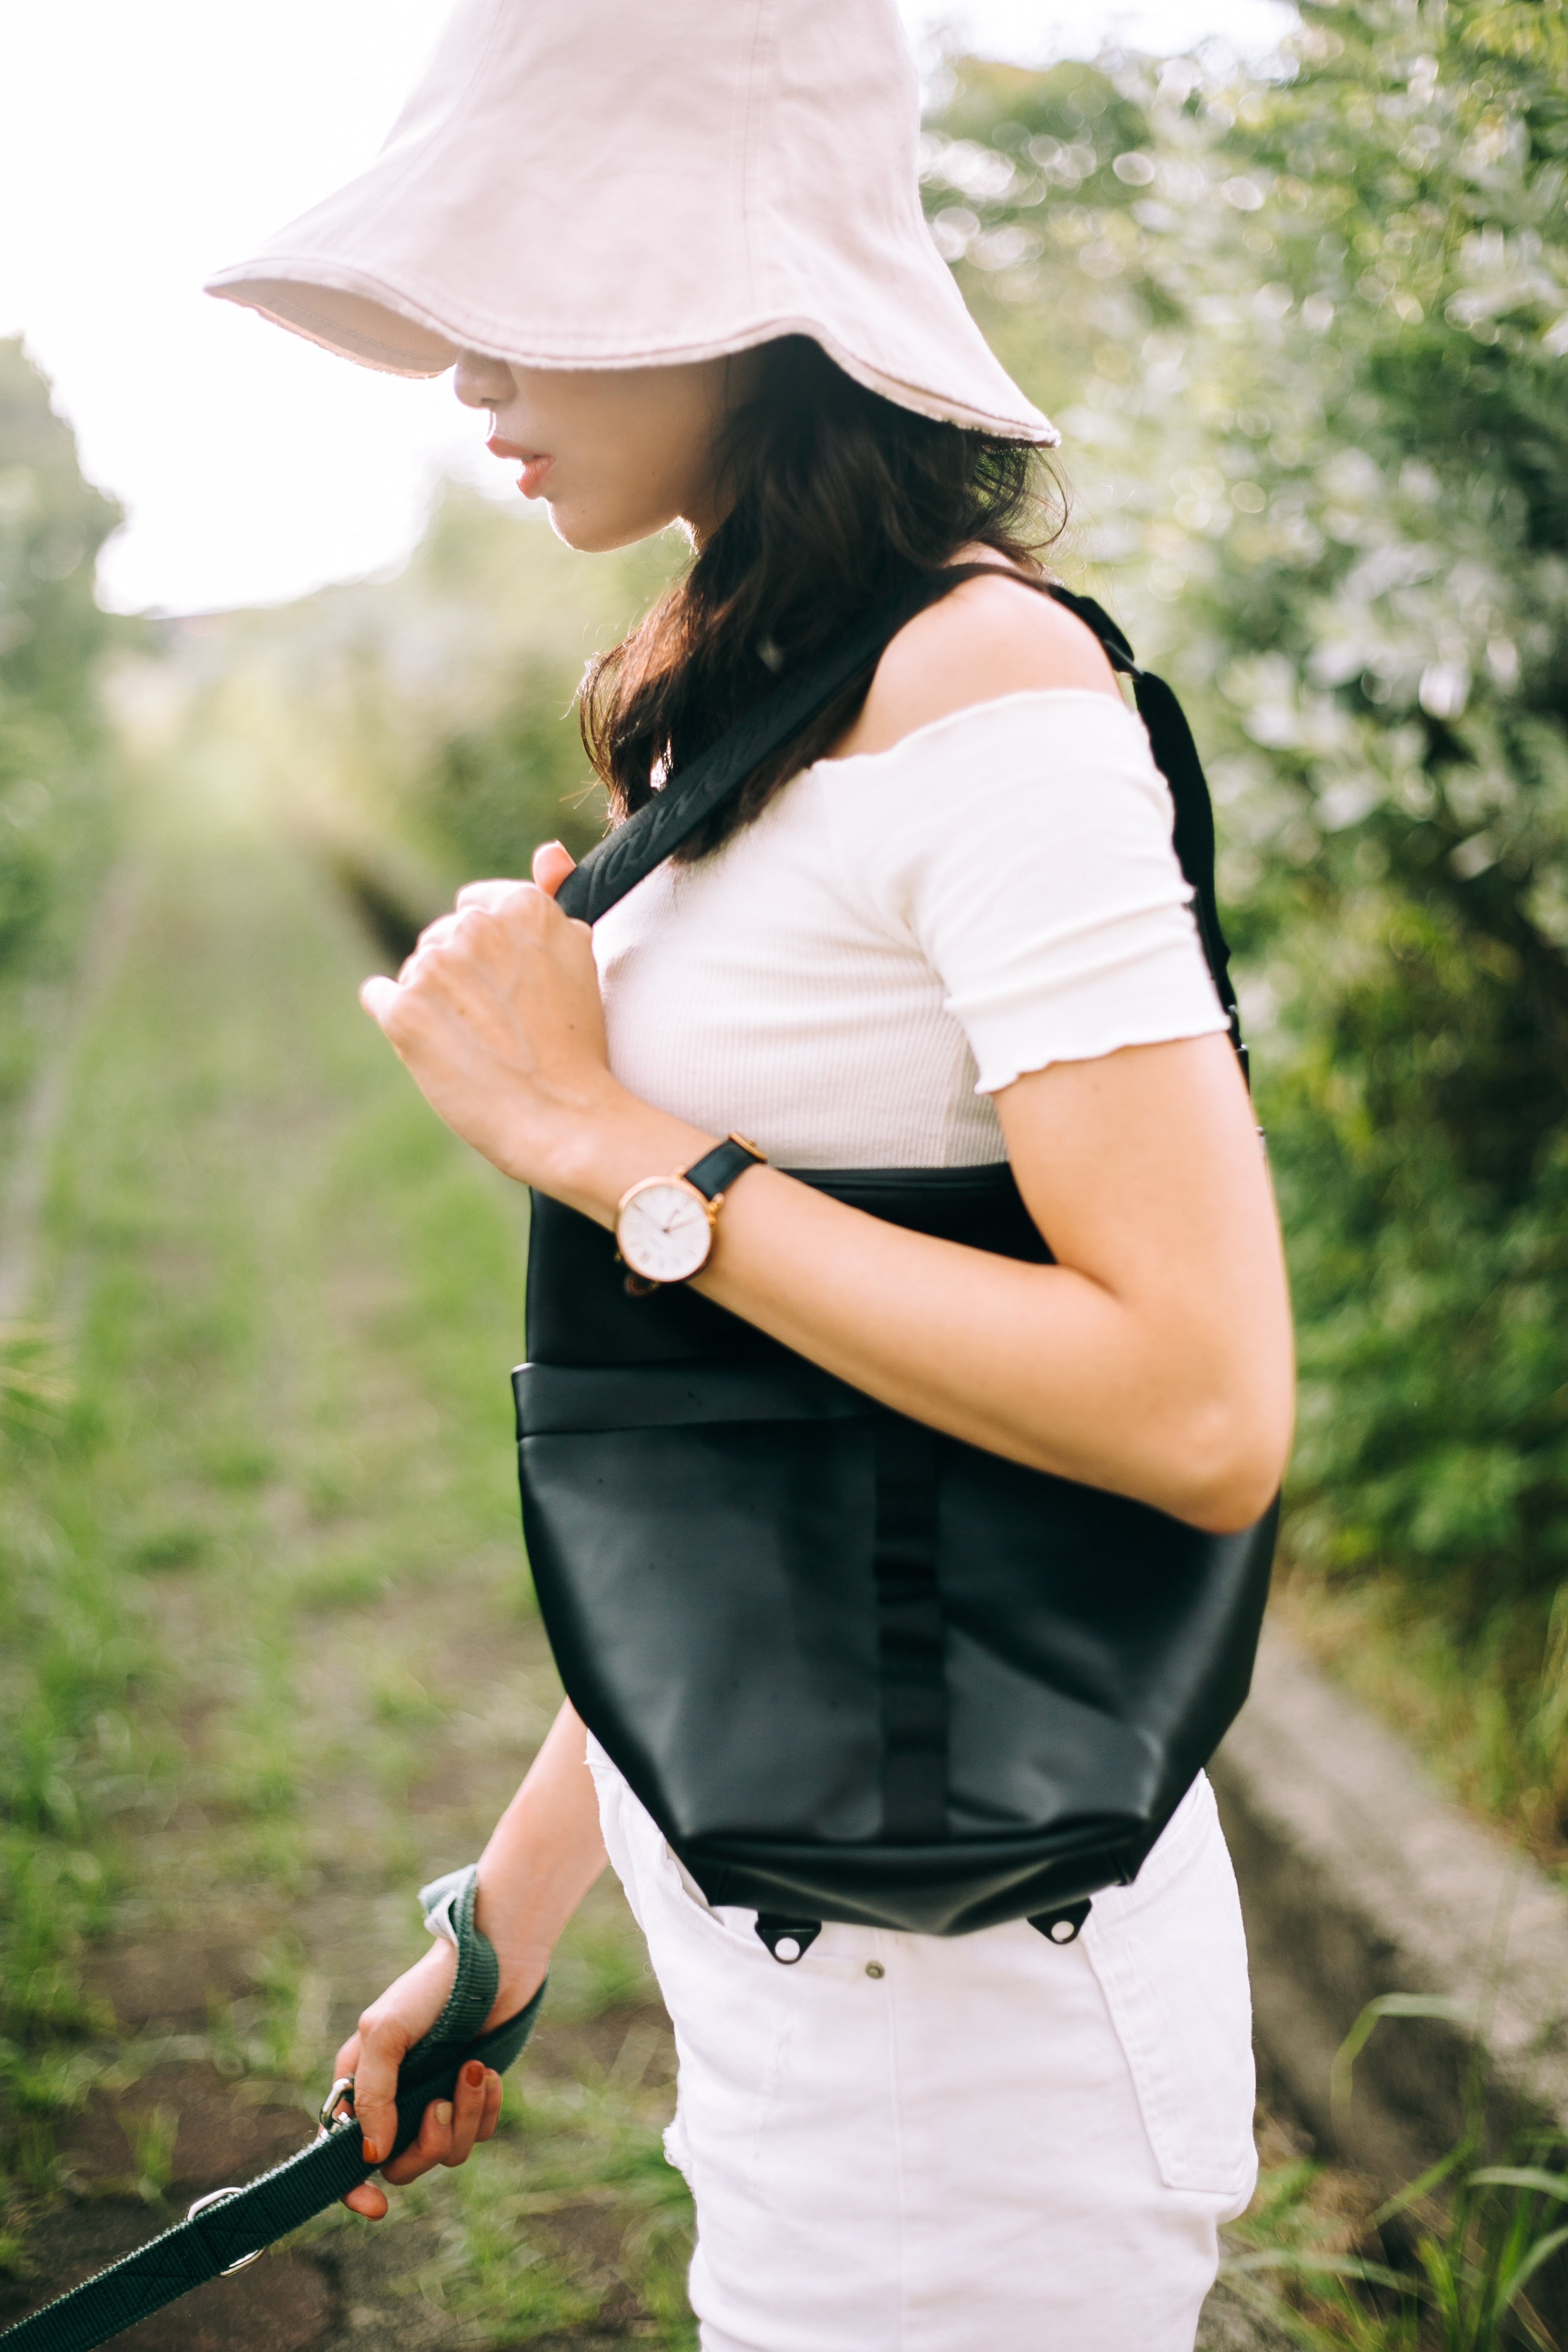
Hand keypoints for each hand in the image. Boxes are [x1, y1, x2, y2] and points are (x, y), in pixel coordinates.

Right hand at [331, 1940, 509, 2220]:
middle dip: (425, 2143)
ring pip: (444, 2152)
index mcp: (360, 2087)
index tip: (376, 2207)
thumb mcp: (386, 2033)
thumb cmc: (430, 1990)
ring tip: (472, 2071)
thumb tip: (372, 2158)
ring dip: (462, 2118)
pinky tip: (486, 2073)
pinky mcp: (470, 2098)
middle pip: (401, 2165)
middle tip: (440, 2103)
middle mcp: (394, 2102)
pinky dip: (484, 2109)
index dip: (353, 2189)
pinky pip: (477, 2133)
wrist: (493, 1962)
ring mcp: (433, 2101)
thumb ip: (375, 2097)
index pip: (344, 2156)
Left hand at [359, 841, 605, 1189]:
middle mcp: (474, 928)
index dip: (489, 955)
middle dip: (458, 977)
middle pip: (440, 939)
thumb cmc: (576, 1048)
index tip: (511, 991)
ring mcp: (435, 967)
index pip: (474, 908)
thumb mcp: (578, 959)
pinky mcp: (403, 1011)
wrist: (564, 1119)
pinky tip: (435, 1048)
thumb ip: (556, 898)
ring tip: (476, 1044)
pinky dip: (398, 1020)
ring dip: (433, 1002)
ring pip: (413, 971)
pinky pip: (378, 996)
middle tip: (499, 1025)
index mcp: (522, 907)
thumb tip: (548, 851)